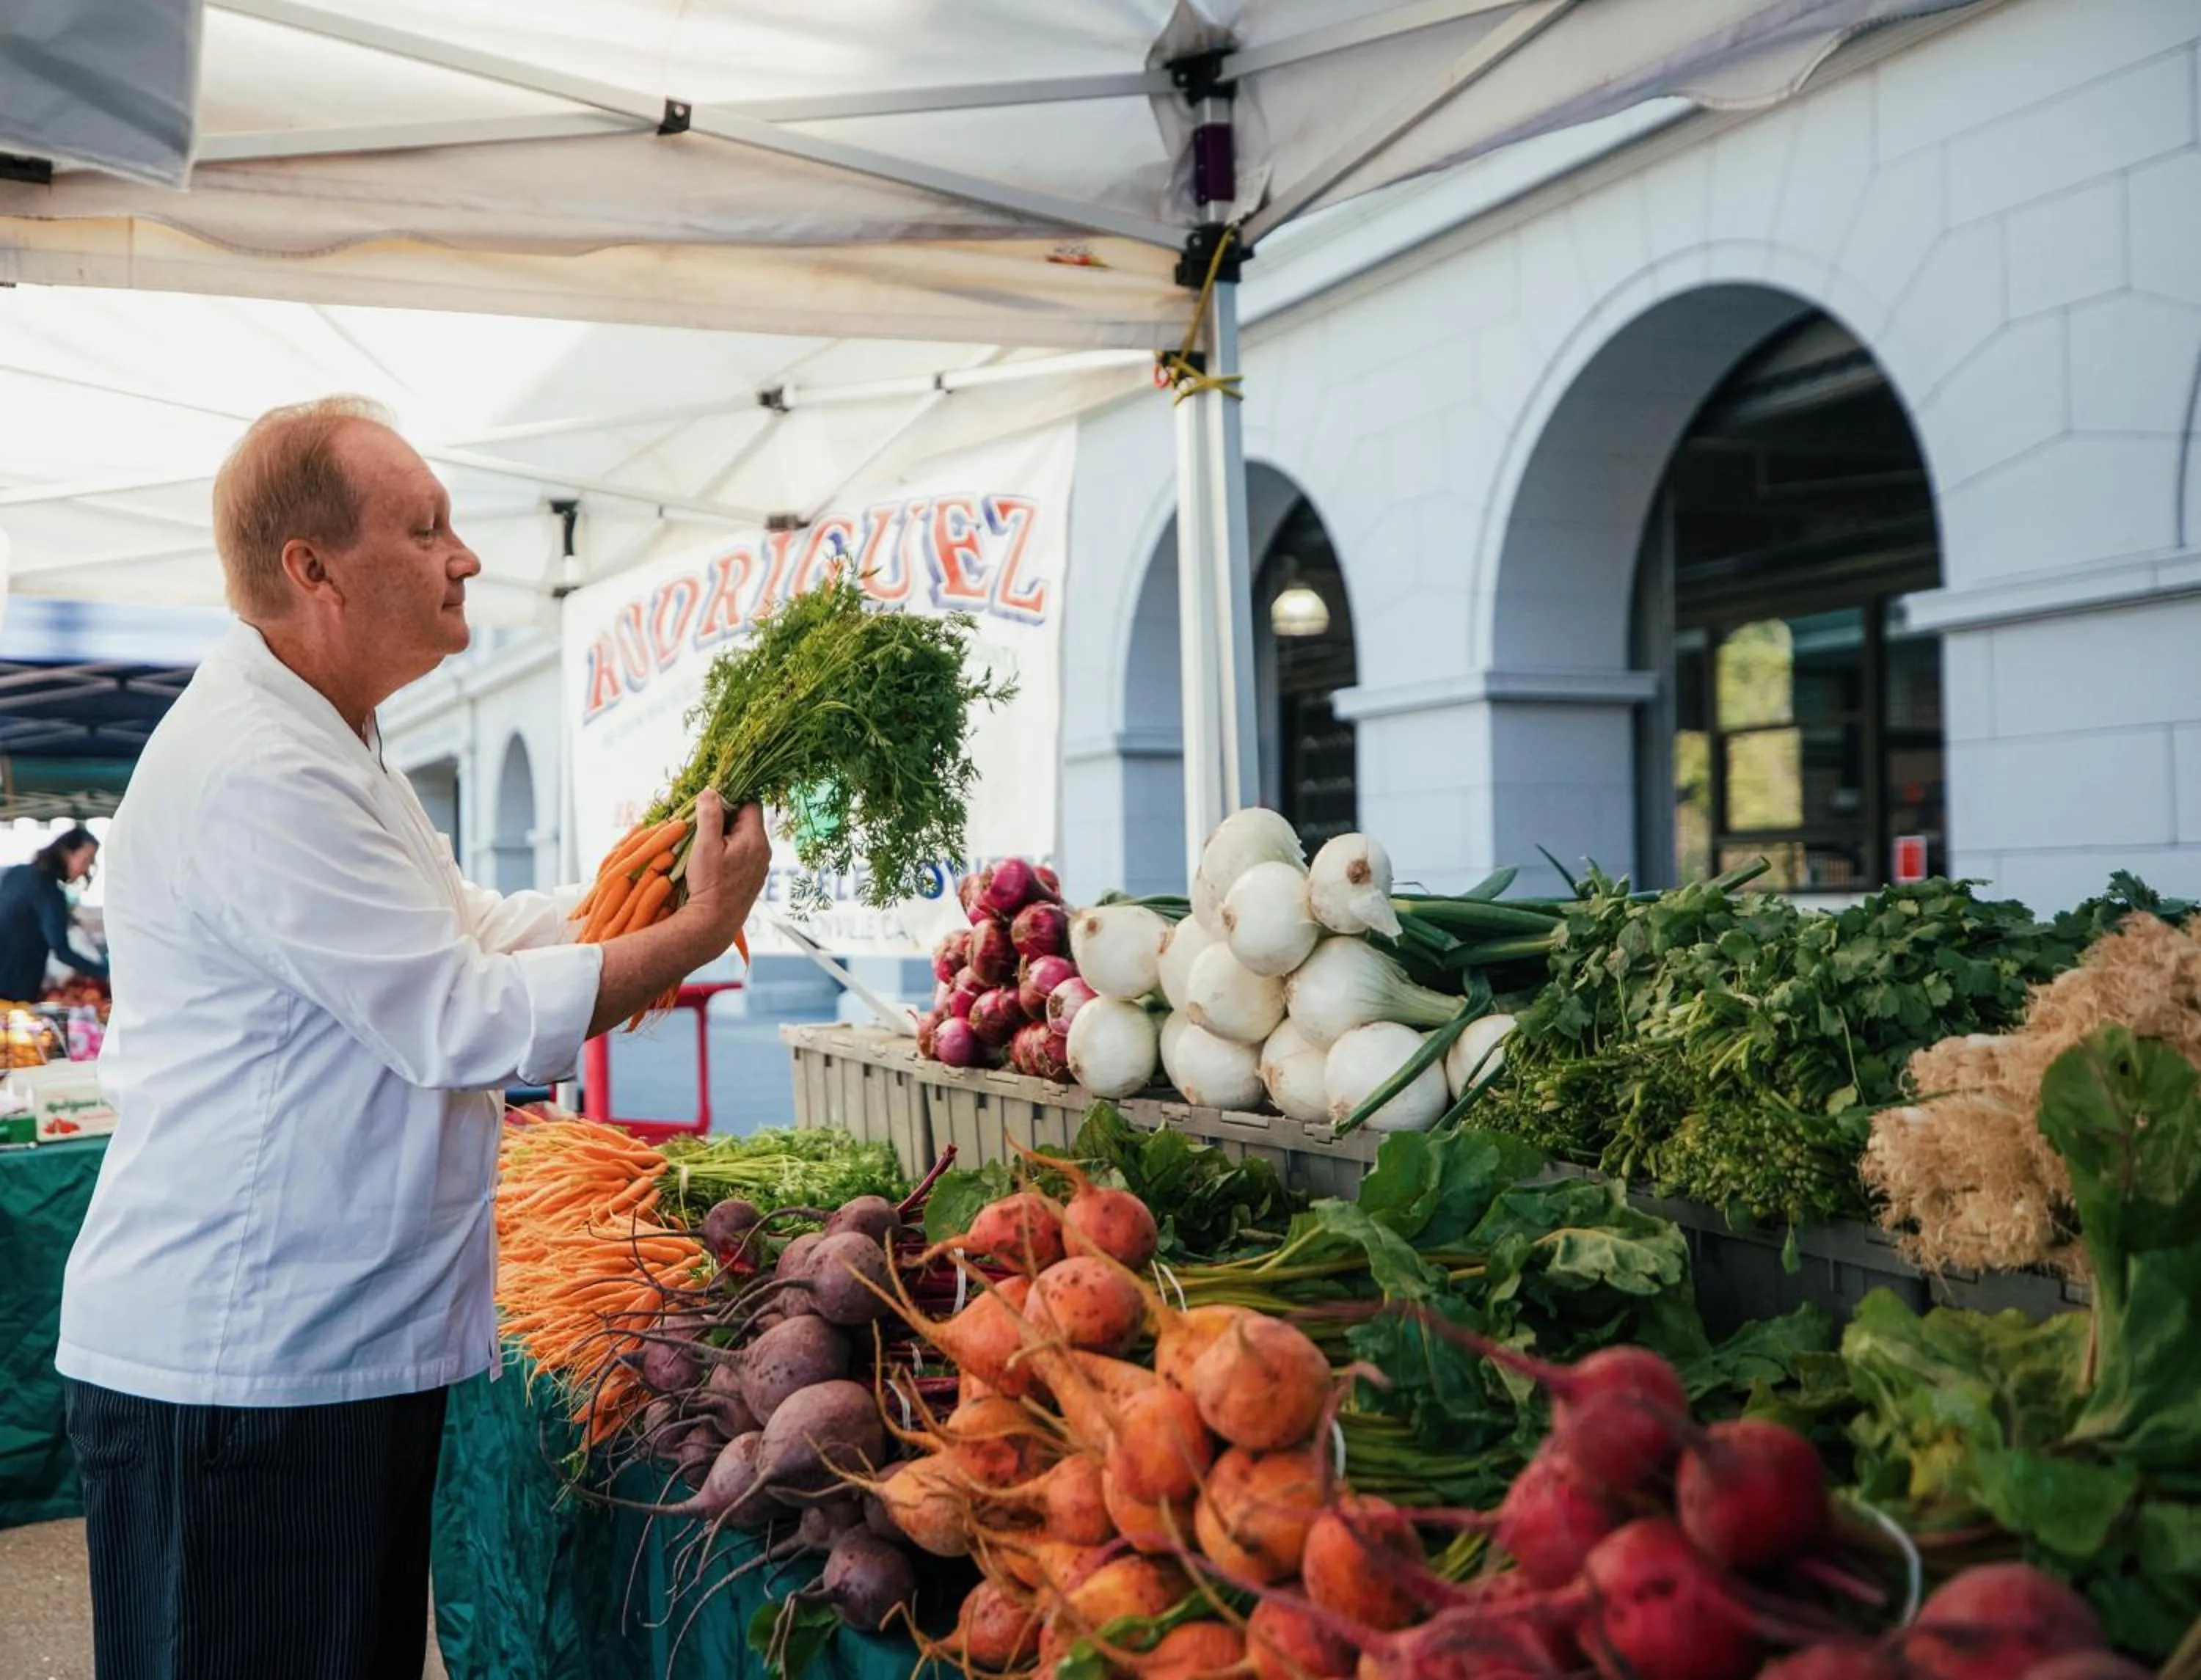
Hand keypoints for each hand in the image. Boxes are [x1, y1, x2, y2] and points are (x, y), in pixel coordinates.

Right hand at [682, 790, 769, 951]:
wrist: (714, 923)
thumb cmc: (709, 884)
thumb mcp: (705, 845)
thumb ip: (709, 815)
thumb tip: (711, 791)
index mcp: (756, 838)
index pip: (750, 804)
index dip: (731, 800)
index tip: (712, 806)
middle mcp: (764, 851)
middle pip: (747, 821)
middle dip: (726, 819)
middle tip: (704, 826)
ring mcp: (760, 866)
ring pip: (744, 839)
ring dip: (726, 837)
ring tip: (706, 846)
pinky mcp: (753, 878)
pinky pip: (744, 855)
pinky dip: (730, 852)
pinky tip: (714, 862)